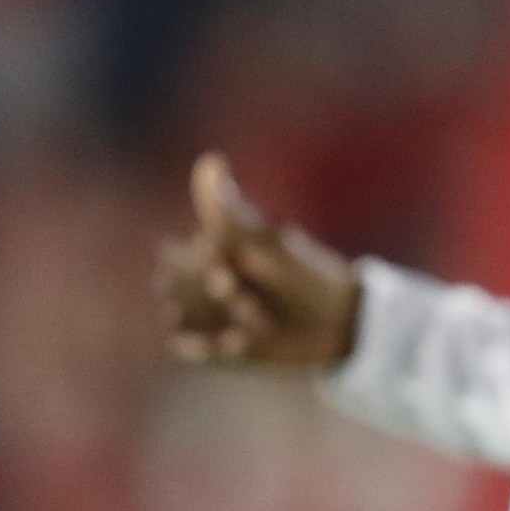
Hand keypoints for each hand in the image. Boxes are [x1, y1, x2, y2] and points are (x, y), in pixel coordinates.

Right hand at [153, 153, 360, 369]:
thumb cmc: (305, 275)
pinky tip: (241, 344)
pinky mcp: (213, 347)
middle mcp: (201, 277)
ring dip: (216, 322)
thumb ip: (229, 212)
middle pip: (172, 286)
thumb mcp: (267, 243)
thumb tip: (209, 161)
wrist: (338, 326)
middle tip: (251, 296)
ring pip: (178, 318)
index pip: (171, 252)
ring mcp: (205, 313)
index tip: (230, 263)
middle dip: (210, 295)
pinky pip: (185, 349)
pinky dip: (210, 349)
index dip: (196, 260)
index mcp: (212, 245)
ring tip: (260, 323)